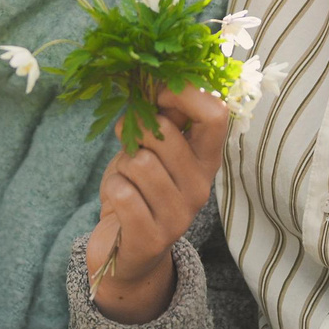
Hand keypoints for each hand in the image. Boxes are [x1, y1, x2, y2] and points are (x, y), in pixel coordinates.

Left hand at [87, 85, 228, 326]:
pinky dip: (113, 190)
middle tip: (129, 143)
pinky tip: (119, 202)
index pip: (216, 115)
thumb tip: (159, 77)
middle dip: (136, 130)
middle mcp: (200, 187)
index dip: (183, 94)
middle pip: (166, 134)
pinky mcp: (154, 238)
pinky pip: (123, 193)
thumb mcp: (153, 149)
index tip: (155, 93)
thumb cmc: (137, 190)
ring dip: (122, 166)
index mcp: (206, 160)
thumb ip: (162, 118)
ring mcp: (180, 216)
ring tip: (126, 181)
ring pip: (141, 162)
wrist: (122, 251)